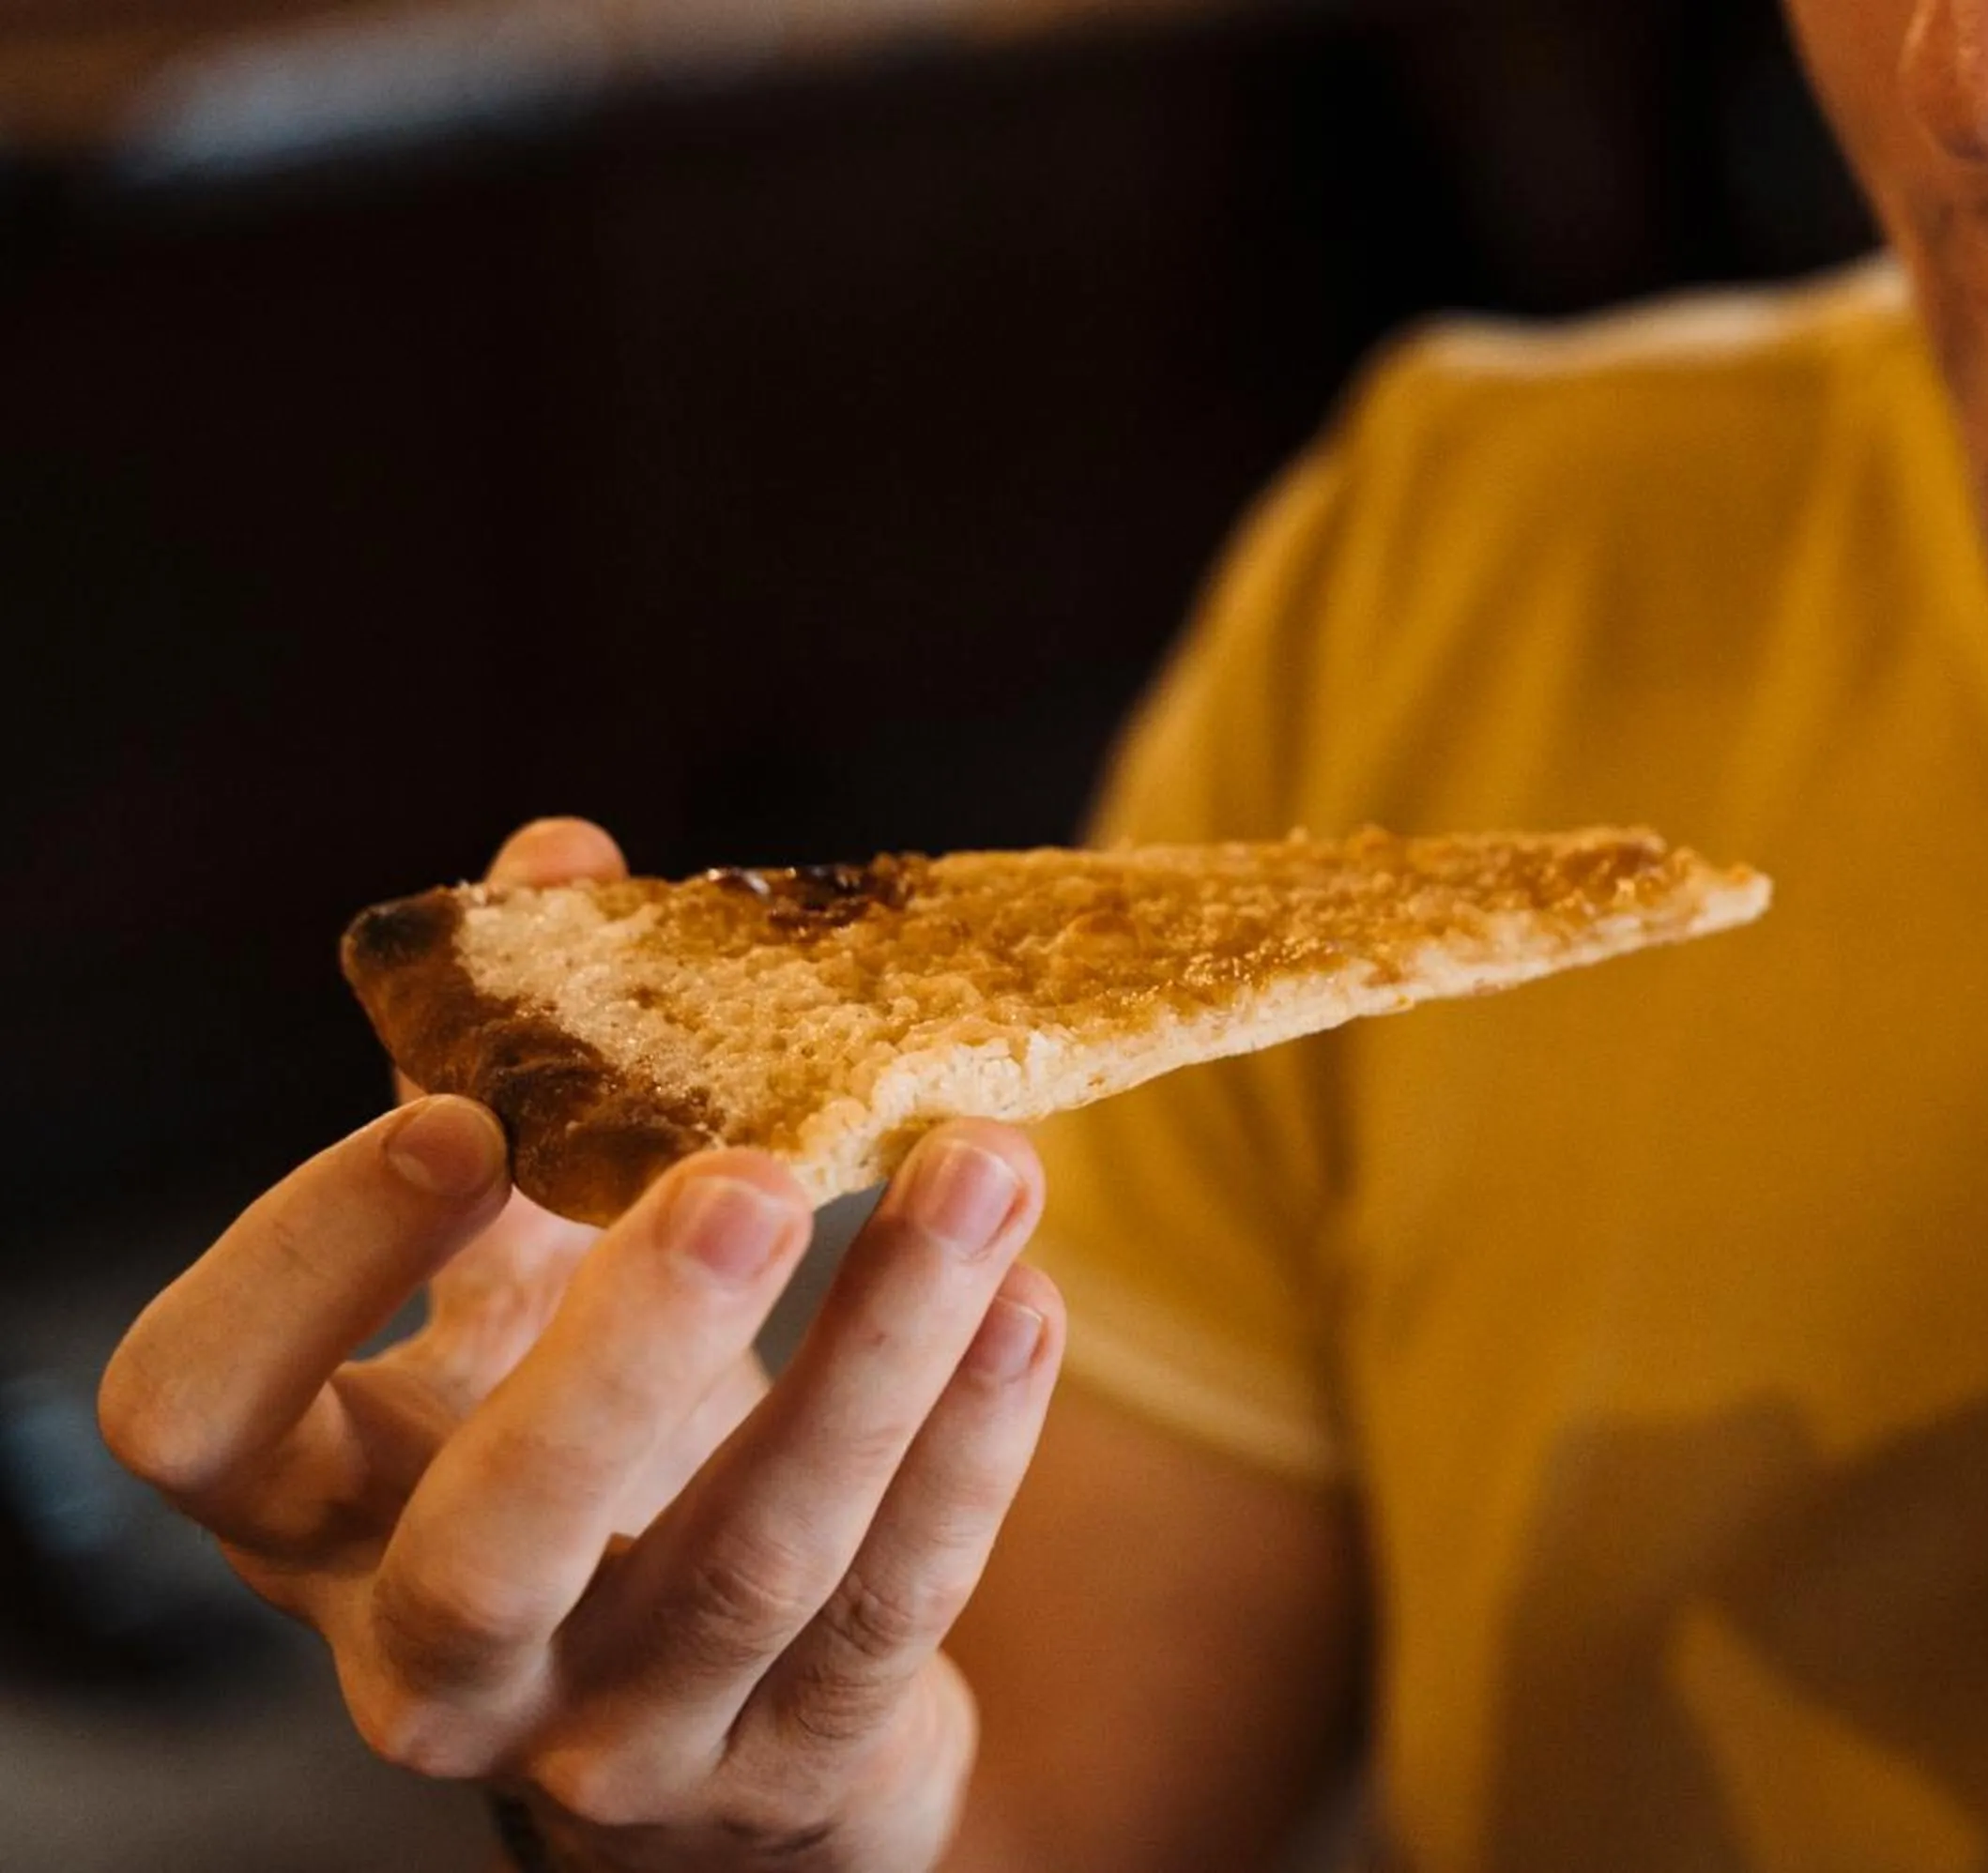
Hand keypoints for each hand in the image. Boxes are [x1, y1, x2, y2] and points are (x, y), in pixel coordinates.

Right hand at [99, 820, 1065, 1872]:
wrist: (719, 1710)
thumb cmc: (582, 1449)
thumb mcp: (515, 1291)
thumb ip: (520, 1090)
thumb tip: (563, 858)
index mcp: (317, 1506)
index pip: (200, 1414)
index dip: (303, 1266)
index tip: (459, 1116)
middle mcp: (433, 1653)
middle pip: (488, 1542)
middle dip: (627, 1351)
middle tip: (756, 1175)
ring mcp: (615, 1737)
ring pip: (749, 1564)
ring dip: (880, 1354)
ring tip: (985, 1167)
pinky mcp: (788, 1769)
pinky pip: (890, 1609)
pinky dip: (969, 1446)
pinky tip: (1028, 1298)